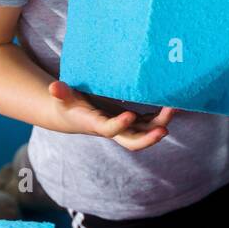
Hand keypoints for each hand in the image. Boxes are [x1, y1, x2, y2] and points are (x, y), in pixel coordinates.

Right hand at [47, 81, 175, 150]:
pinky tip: (175, 105)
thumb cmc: (68, 104)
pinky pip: (150, 121)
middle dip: (149, 138)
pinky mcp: (132, 120)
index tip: (130, 114)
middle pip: (133, 141)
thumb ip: (61, 92)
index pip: (109, 130)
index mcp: (96, 124)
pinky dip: (162, 116)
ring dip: (161, 124)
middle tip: (164, 129)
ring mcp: (125, 127)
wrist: (74, 116)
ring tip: (175, 108)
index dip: (119, 125)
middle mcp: (113, 129)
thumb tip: (53, 86)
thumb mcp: (63, 98)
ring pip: (146, 131)